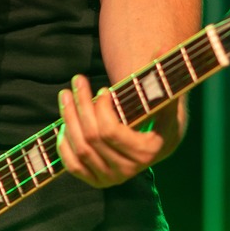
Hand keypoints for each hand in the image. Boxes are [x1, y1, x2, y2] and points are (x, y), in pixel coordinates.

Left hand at [56, 74, 177, 187]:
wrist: (158, 145)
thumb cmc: (160, 117)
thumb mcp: (166, 101)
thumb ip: (163, 79)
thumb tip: (161, 49)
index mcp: (146, 152)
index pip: (110, 131)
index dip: (101, 108)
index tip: (103, 89)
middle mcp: (128, 170)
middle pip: (91, 137)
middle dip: (81, 105)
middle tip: (76, 81)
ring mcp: (111, 179)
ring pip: (79, 149)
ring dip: (68, 119)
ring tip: (65, 95)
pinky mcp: (97, 181)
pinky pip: (72, 166)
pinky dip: (63, 145)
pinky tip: (63, 124)